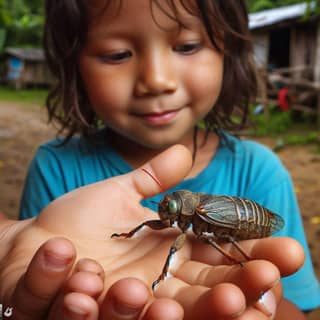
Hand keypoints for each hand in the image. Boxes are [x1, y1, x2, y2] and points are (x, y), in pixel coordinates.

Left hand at [0, 145, 303, 318]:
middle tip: (252, 288)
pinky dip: (73, 300)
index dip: (248, 264)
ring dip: (150, 313)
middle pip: (195, 306)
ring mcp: (107, 309)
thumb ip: (153, 179)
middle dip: (227, 300)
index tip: (282, 255)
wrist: (33, 241)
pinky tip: (72, 279)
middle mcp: (145, 292)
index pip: (214, 267)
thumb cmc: (79, 220)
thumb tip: (185, 150)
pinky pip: (71, 314)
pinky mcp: (65, 313)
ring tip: (145, 297)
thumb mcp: (120, 193)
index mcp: (161, 262)